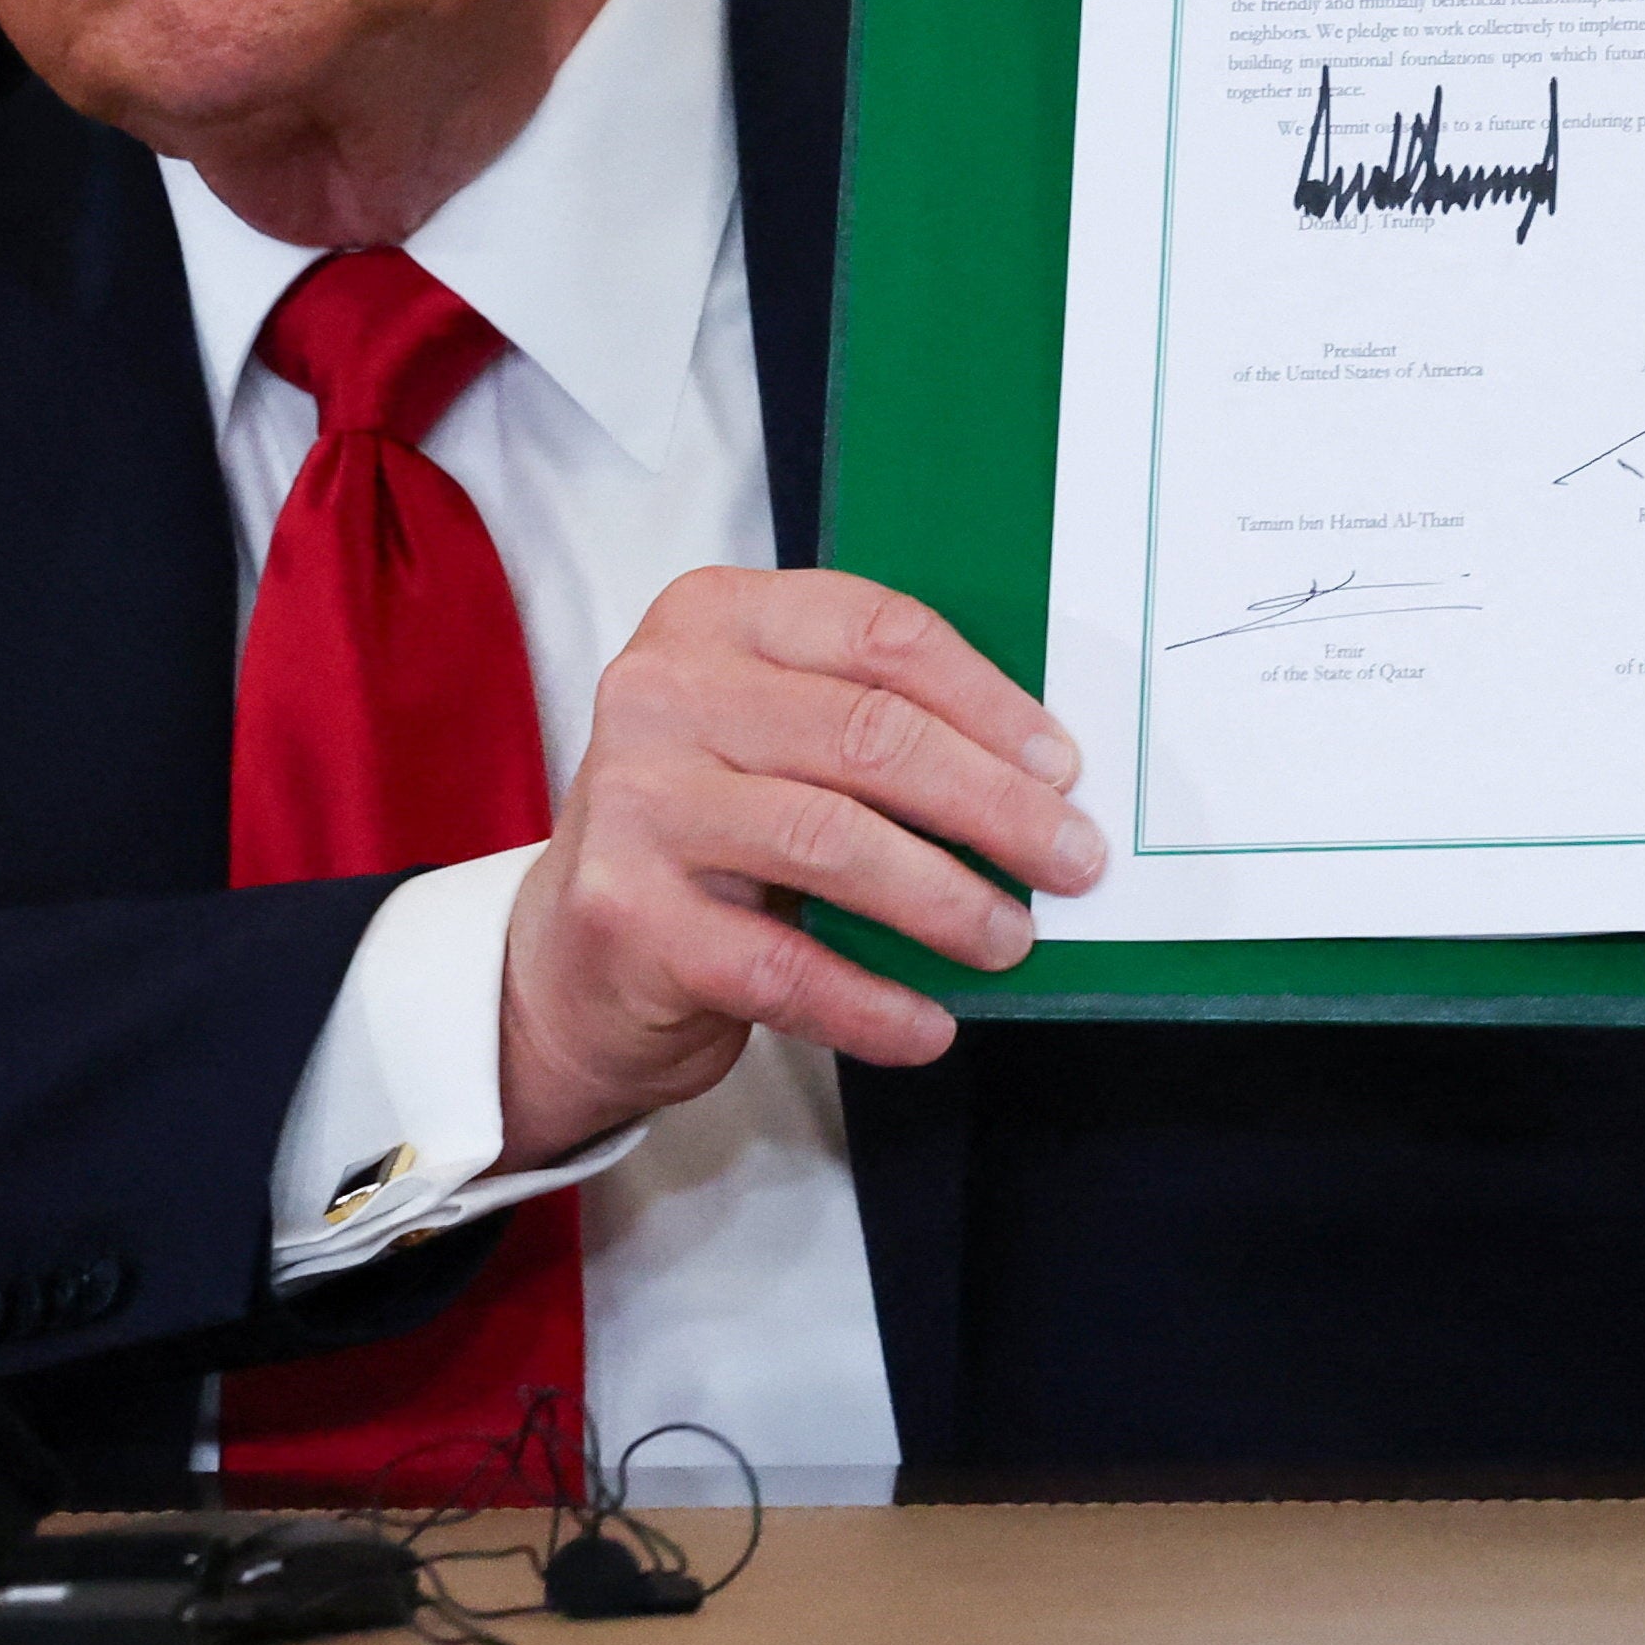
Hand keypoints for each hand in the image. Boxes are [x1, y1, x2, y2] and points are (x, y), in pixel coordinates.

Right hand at [495, 569, 1108, 1168]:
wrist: (572, 956)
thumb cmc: (710, 830)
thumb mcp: (773, 737)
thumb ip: (870, 722)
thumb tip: (1041, 775)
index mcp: (713, 618)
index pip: (877, 632)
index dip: (988, 701)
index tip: (1061, 765)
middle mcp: (662, 692)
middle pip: (867, 735)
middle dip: (992, 805)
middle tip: (1072, 860)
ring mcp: (636, 803)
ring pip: (830, 843)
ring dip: (945, 901)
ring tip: (1009, 940)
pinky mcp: (628, 916)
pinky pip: (783, 966)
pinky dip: (872, 1004)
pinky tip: (928, 1027)